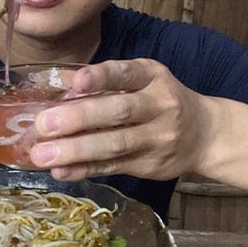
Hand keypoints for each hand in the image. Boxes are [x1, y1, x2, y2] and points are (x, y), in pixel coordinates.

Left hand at [26, 59, 247, 187]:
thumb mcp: (142, 79)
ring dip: (76, 151)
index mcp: (153, 77)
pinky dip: (85, 170)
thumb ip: (105, 80)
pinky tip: (61, 172)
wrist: (205, 134)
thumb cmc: (161, 100)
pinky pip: (114, 167)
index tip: (76, 82)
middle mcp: (159, 106)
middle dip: (79, 119)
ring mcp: (157, 139)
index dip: (101, 77)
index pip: (126, 74)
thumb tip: (58, 81)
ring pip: (115, 145)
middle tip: (43, 125)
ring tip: (42, 155)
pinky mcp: (150, 165)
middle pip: (119, 112)